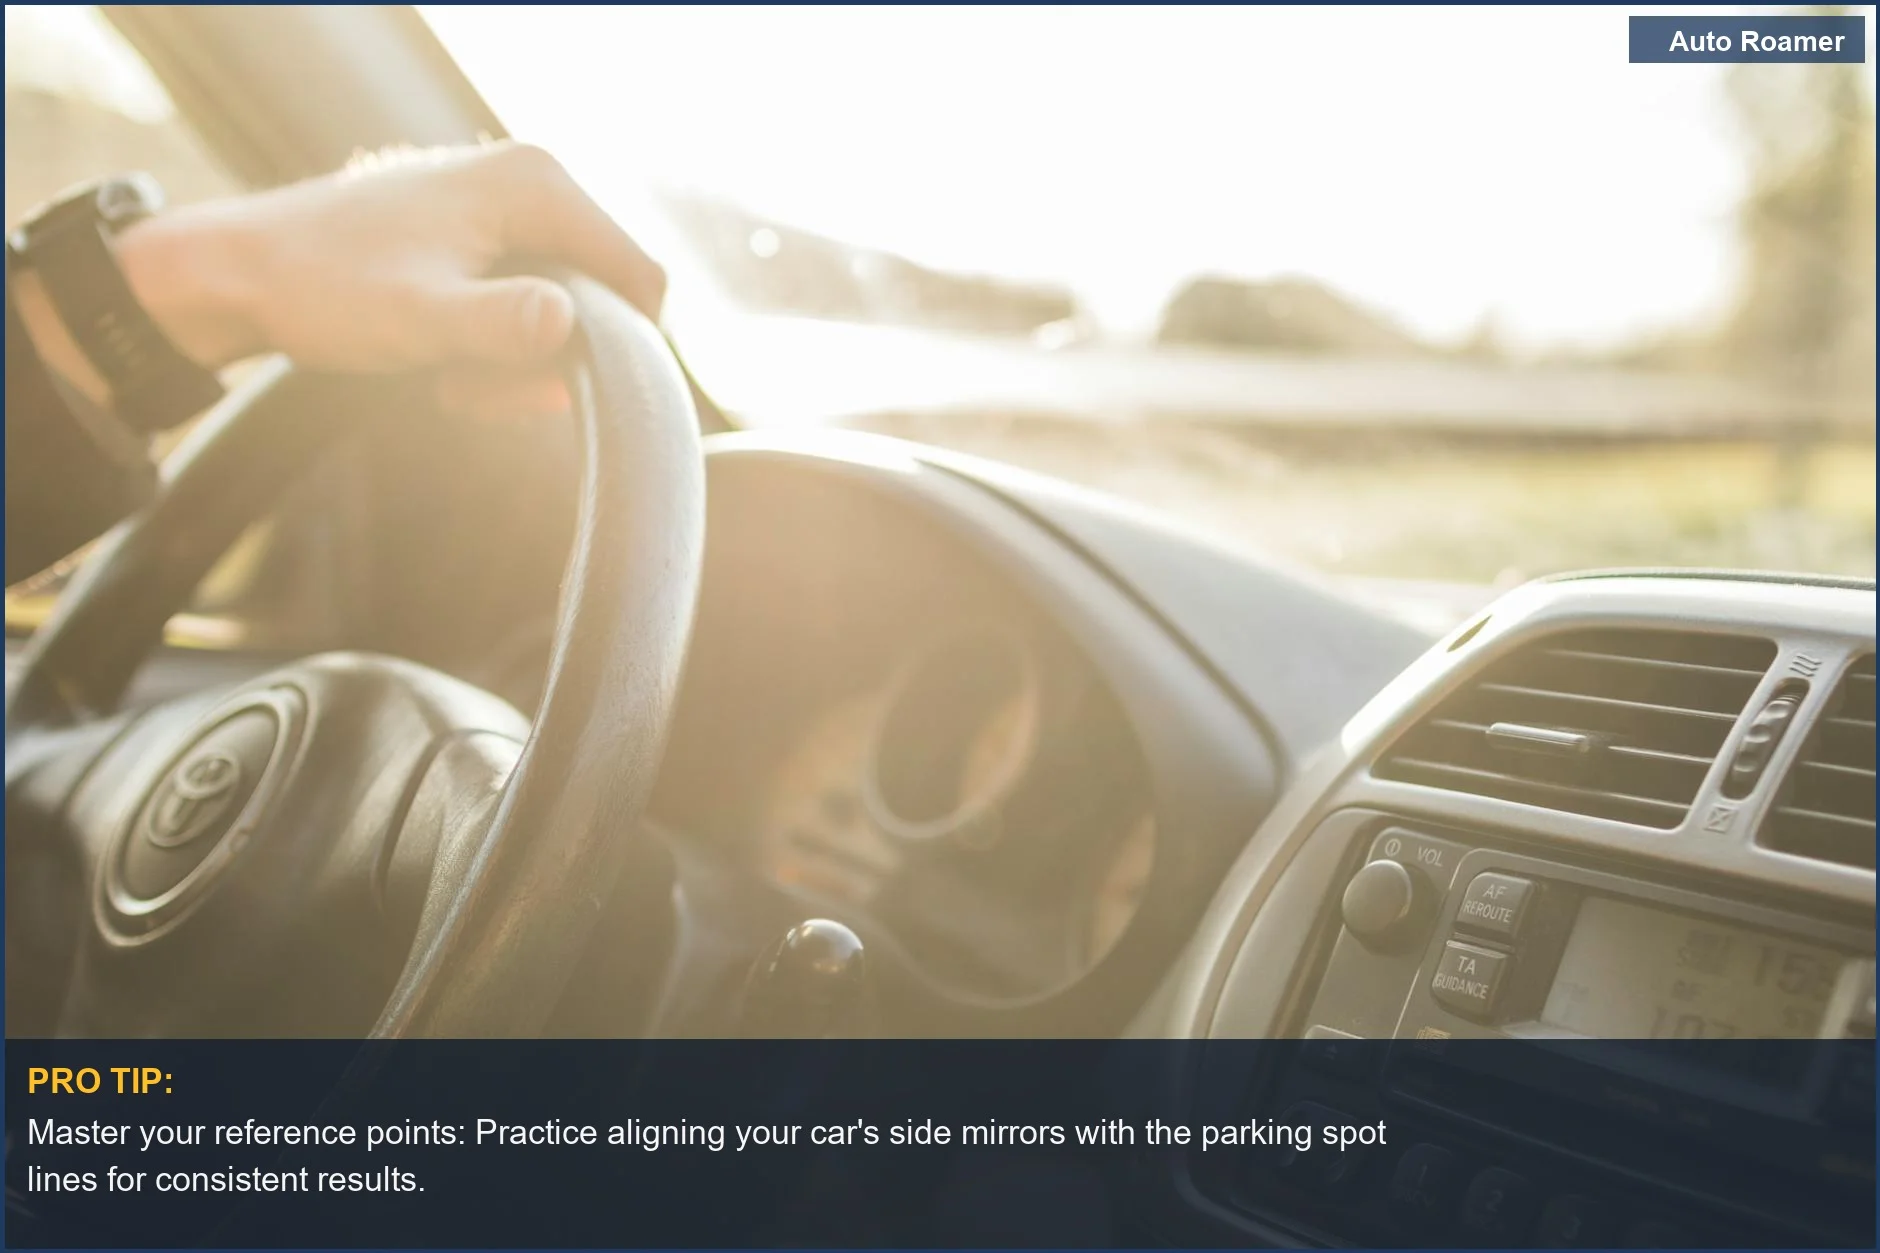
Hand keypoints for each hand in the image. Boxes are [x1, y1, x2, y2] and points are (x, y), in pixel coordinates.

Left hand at [115, 141, 664, 418]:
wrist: (239, 273)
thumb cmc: (324, 290)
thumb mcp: (420, 320)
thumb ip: (502, 325)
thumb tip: (573, 326)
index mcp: (535, 185)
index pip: (641, 278)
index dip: (618, 350)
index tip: (546, 389)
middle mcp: (531, 181)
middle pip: (602, 299)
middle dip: (550, 362)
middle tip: (474, 388)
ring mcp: (505, 205)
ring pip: (562, 311)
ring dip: (517, 363)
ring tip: (448, 375)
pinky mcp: (481, 232)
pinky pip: (524, 303)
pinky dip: (493, 345)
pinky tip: (441, 358)